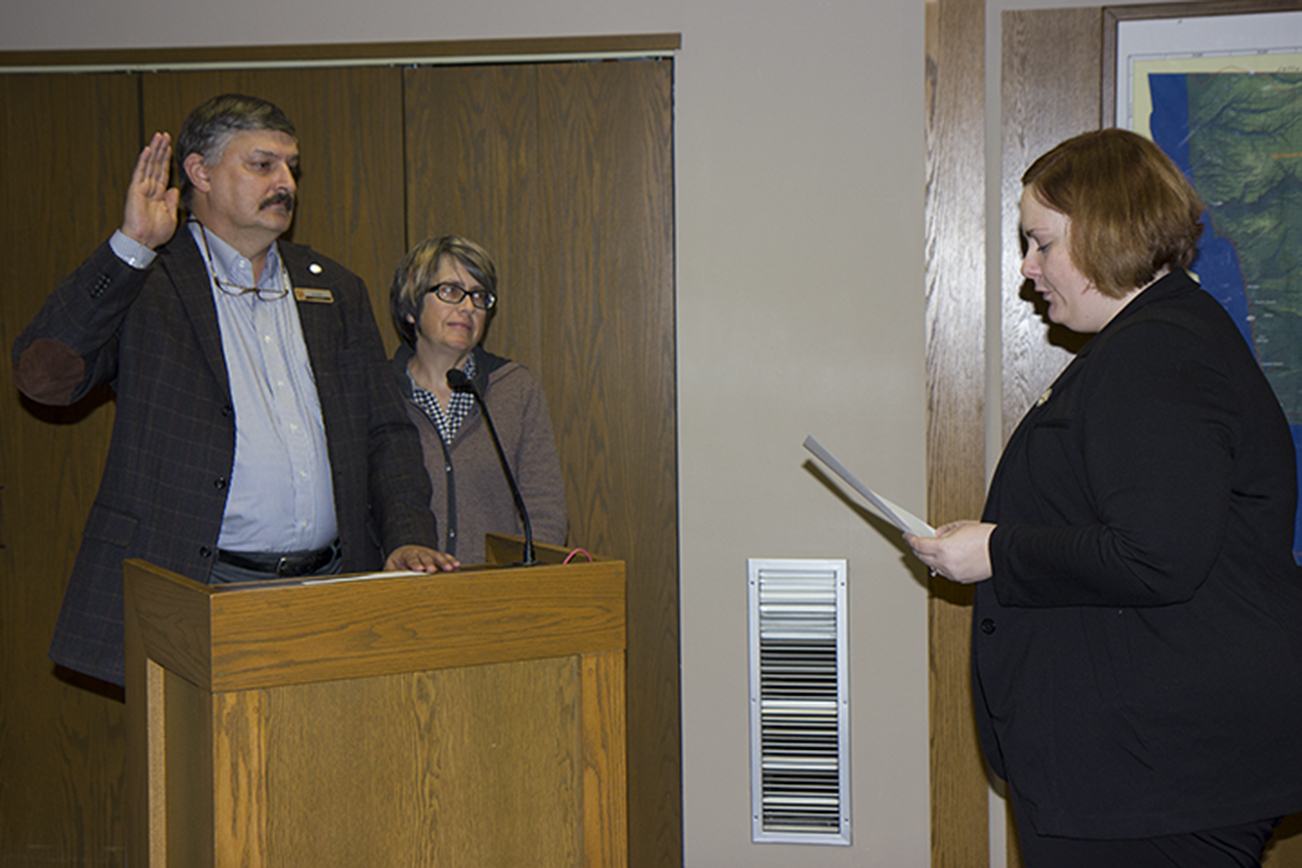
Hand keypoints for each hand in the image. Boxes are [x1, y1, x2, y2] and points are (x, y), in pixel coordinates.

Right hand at [121, 131, 179, 249]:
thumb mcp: (171, 216)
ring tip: (158, 137)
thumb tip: (174, 189)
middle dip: (161, 150)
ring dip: (155, 150)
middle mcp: (150, 188)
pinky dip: (144, 160)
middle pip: (156, 164)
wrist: (143, 241)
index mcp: (158, 195)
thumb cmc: (155, 232)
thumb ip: (172, 201)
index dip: (167, 160)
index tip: (171, 148)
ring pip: (149, 164)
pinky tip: (148, 150)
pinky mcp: (135, 189)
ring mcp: (142, 188)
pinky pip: (140, 172)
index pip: (163, 173)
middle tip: (165, 135)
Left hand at [384, 544, 458, 572]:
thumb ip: (393, 573)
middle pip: (425, 556)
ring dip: (444, 562)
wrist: (404, 553)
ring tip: (450, 568)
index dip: (415, 563)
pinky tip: (456, 564)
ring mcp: (428, 553)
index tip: (420, 568)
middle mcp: (418, 552)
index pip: (411, 558)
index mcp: (406, 554)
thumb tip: (394, 580)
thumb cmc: (397, 563)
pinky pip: (445, 556)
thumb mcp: (390, 567)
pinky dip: (450, 560)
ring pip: (437, 555)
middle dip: (430, 563)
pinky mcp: (436, 556)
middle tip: (433, 569)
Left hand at [906, 520, 994, 583]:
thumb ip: (944, 530)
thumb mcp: (961, 526)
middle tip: (914, 541)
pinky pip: (944, 572)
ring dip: (928, 558)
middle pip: (922, 557)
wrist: (1004, 552)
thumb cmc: (986, 537)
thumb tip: (936, 535)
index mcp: (943, 548)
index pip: (919, 544)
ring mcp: (952, 573)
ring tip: (927, 549)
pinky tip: (941, 559)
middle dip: (916, 549)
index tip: (907, 535)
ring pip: (932, 566)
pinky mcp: (960, 579)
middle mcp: (945, 563)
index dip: (910, 539)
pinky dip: (940, 565)